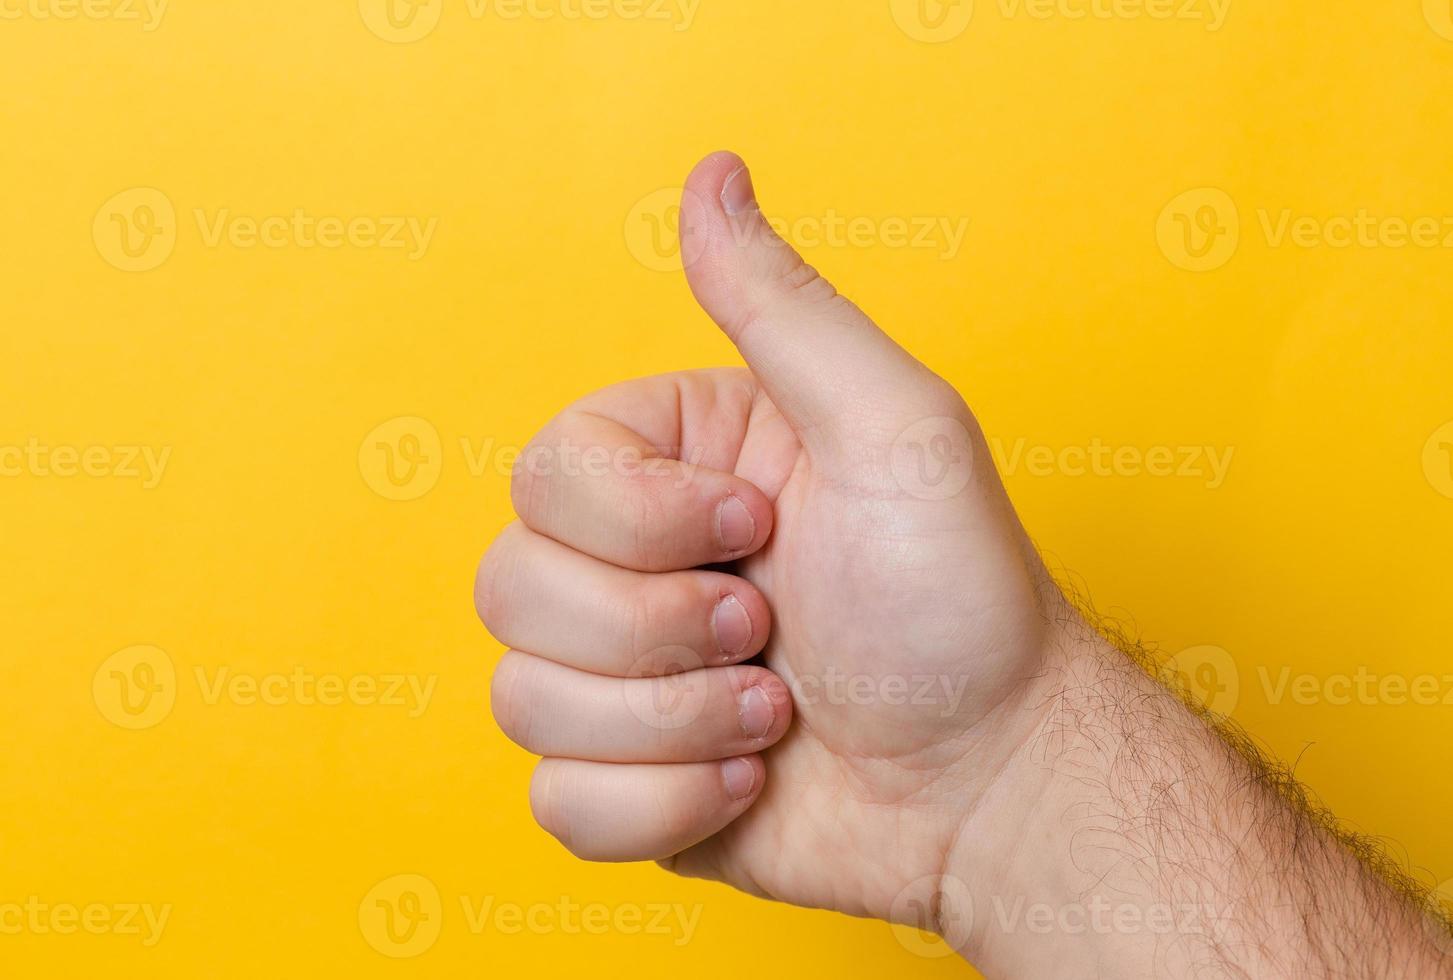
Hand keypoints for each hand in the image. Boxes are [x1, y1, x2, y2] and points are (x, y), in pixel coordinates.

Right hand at [474, 150, 1065, 924]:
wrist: (991, 783)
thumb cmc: (960, 603)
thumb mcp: (892, 429)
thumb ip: (782, 308)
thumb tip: (712, 174)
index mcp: (675, 467)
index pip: (544, 474)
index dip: (643, 520)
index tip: (762, 527)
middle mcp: (633, 564)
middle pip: (511, 585)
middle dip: (659, 629)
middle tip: (774, 628)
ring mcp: (622, 676)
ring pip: (520, 697)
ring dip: (672, 719)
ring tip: (775, 707)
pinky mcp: (624, 778)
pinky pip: (555, 802)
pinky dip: (663, 805)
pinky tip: (749, 775)